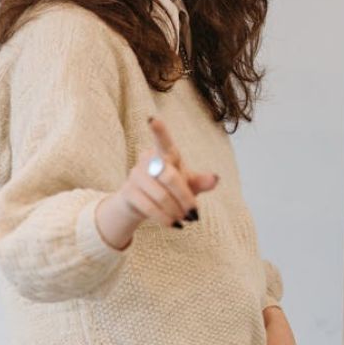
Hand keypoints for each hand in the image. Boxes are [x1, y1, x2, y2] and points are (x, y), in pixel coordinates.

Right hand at [94, 116, 219, 249]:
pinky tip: (173, 225)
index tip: (152, 119)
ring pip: (160, 195)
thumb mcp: (188, 185)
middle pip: (169, 177)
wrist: (140, 205)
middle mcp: (148, 161)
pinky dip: (164, 218)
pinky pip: (148, 207)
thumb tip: (215, 178)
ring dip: (175, 211)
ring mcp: (135, 175)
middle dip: (184, 198)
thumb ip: (201, 181)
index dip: (159, 131)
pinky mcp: (128, 192)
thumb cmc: (170, 189)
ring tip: (184, 220)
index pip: (163, 141)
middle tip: (194, 214)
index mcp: (166, 154)